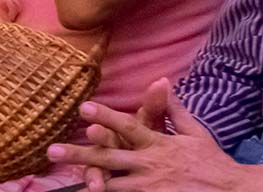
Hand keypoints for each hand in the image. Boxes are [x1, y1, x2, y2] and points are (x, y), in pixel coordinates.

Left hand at [48, 81, 261, 190]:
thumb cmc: (210, 161)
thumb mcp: (193, 132)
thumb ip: (172, 109)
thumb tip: (161, 81)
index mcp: (158, 144)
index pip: (128, 126)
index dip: (106, 116)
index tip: (83, 107)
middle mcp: (150, 165)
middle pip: (110, 158)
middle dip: (81, 154)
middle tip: (52, 151)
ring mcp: (151, 188)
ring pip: (114, 185)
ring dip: (90, 181)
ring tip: (66, 181)